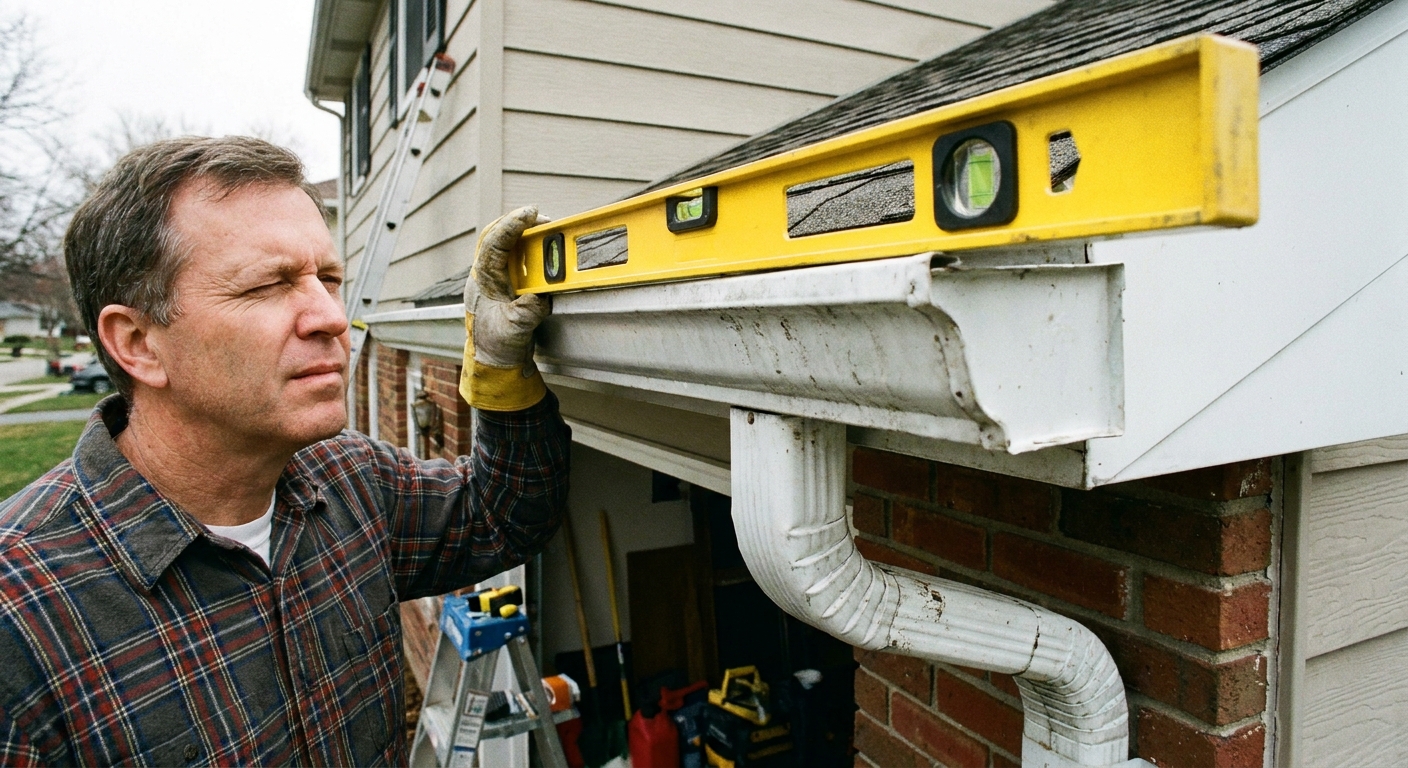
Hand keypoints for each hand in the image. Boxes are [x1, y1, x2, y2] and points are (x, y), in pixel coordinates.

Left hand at [459, 206, 550, 410]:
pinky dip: (537, 252)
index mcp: (482, 279)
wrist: (495, 362)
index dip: (512, 224)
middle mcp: (489, 274)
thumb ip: (526, 314)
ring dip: (530, 236)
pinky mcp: (512, 285)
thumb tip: (540, 299)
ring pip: (511, 245)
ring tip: (551, 232)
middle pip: (501, 236)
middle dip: (522, 224)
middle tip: (545, 220)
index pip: (494, 242)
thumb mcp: (511, 332)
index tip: (531, 213)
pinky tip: (550, 252)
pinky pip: (523, 259)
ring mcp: (500, 278)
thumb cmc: (495, 347)